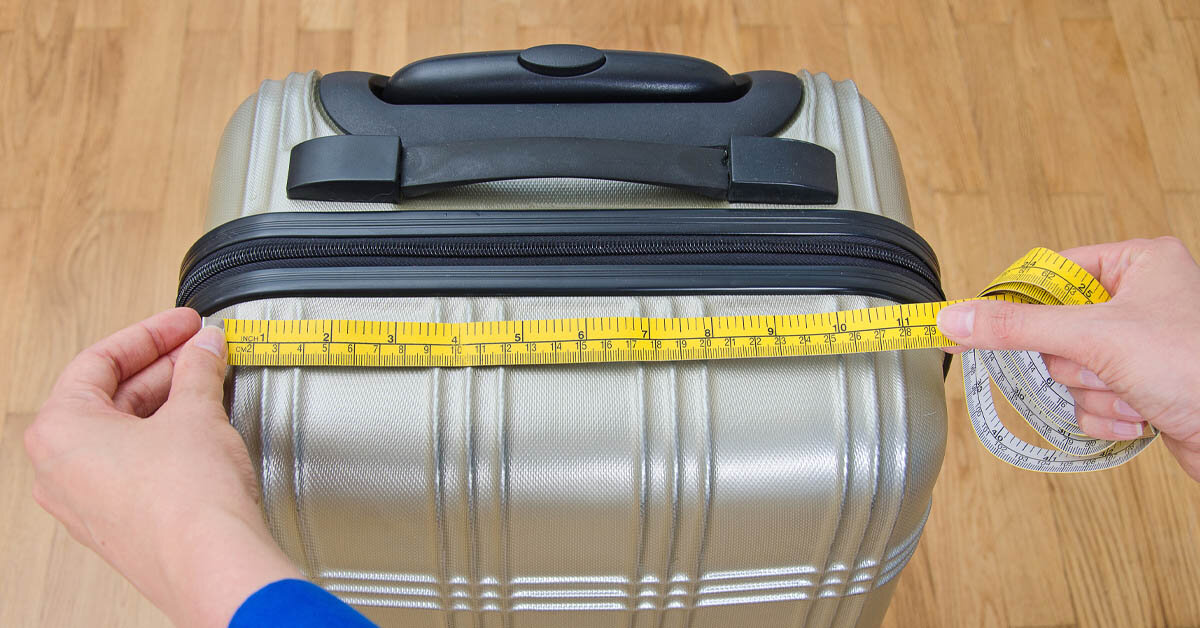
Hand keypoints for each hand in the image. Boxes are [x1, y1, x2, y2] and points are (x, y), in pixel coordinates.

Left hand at [24, 308, 300, 626]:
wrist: (212, 563)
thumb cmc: (186, 502)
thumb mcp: (196, 411)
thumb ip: (197, 369)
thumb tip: (202, 348)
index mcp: (59, 432)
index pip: (100, 360)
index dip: (150, 334)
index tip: (182, 323)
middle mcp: (60, 470)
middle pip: (110, 397)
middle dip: (162, 369)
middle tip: (201, 349)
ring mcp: (86, 502)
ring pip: (123, 434)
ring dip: (166, 403)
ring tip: (208, 383)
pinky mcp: (117, 524)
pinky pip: (134, 467)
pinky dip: (165, 440)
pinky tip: (201, 428)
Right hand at [937, 237, 1199, 481]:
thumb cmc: (1198, 367)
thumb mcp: (1096, 337)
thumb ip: (1018, 328)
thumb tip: (957, 318)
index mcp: (1139, 263)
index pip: (1053, 273)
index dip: (1023, 303)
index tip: (986, 323)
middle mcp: (1142, 300)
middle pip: (1057, 330)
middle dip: (1076, 362)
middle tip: (1101, 364)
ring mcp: (1142, 348)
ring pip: (1073, 371)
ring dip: (1095, 393)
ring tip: (1135, 393)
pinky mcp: (1143, 388)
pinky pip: (1092, 401)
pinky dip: (1108, 415)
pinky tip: (1142, 416)